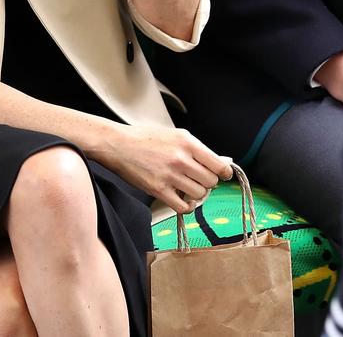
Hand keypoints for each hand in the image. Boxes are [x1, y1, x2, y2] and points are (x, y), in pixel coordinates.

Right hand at [94, 125, 233, 213]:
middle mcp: (181, 158)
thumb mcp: (175, 135)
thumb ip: (197, 149)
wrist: (118, 144)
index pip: (218, 164)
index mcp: (187, 142)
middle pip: (211, 181)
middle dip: (207, 182)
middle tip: (198, 179)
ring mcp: (170, 175)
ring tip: (187, 187)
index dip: (224, 172)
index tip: (223, 175)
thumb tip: (221, 161)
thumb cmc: (144, 138)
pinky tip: (182, 200)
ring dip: (196, 194)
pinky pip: (183, 207)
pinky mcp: (158, 190)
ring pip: (199, 194)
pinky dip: (186, 207)